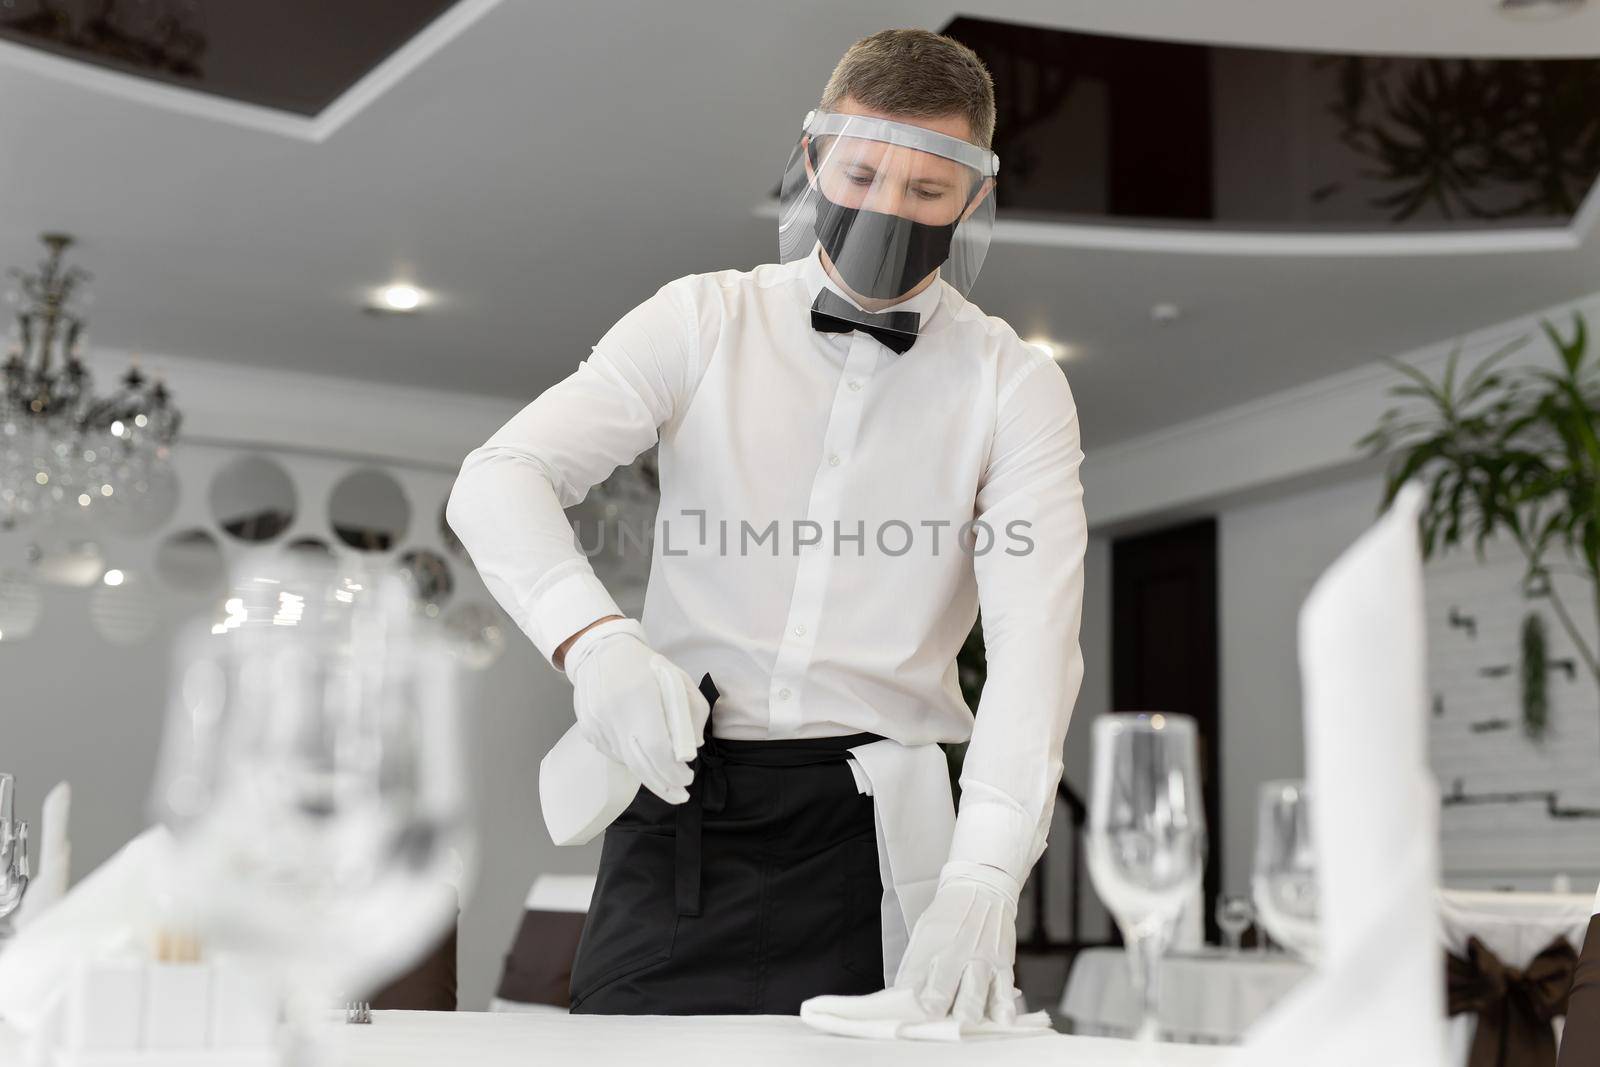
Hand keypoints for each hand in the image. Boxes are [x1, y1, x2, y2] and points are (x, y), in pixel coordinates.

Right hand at [563, 618, 709, 804]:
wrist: (600, 650)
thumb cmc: (645, 665)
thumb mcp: (678, 679)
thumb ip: (692, 713)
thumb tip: (691, 749)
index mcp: (639, 698)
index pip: (656, 749)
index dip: (673, 771)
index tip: (688, 779)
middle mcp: (614, 714)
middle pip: (640, 765)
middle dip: (664, 785)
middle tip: (681, 796)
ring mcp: (597, 725)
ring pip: (627, 762)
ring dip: (649, 773)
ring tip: (666, 777)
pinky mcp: (588, 730)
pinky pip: (614, 754)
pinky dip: (632, 759)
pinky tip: (642, 753)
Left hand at [893, 860, 1022, 1023]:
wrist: (982, 888)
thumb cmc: (948, 917)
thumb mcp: (923, 935)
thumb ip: (914, 969)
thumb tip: (902, 1001)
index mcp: (928, 947)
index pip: (913, 980)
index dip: (908, 1004)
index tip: (905, 1021)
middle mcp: (953, 954)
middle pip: (942, 989)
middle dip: (935, 1009)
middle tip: (930, 1024)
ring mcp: (980, 960)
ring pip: (973, 993)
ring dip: (966, 1013)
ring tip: (961, 1025)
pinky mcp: (1002, 964)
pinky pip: (1004, 990)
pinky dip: (1003, 1007)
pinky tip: (1002, 1020)